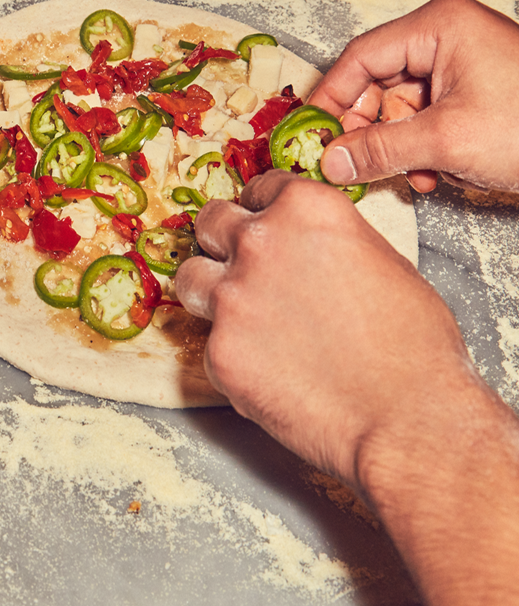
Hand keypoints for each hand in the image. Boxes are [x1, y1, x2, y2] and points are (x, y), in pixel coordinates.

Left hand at [175, 171, 484, 490]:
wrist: (408, 417)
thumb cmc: (414, 347)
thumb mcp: (384, 263)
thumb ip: (329, 244)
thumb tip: (307, 251)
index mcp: (306, 210)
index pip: (261, 188)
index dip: (263, 210)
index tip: (264, 225)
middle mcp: (259, 243)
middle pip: (211, 223)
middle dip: (223, 242)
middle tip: (240, 266)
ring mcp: (232, 297)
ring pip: (190, 278)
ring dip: (210, 292)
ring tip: (241, 316)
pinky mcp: (218, 351)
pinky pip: (210, 343)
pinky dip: (232, 354)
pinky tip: (268, 370)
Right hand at [307, 0, 518, 193]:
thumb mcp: (446, 140)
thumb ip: (378, 149)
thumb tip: (330, 162)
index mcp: (439, 25)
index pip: (359, 58)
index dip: (330, 100)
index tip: (310, 136)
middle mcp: (447, 37)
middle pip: (375, 84)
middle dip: (369, 131)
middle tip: (354, 165)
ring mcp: (460, 65)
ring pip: (397, 108)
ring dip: (396, 147)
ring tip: (413, 172)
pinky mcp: (471, 93)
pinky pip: (422, 119)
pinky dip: (418, 149)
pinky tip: (433, 171)